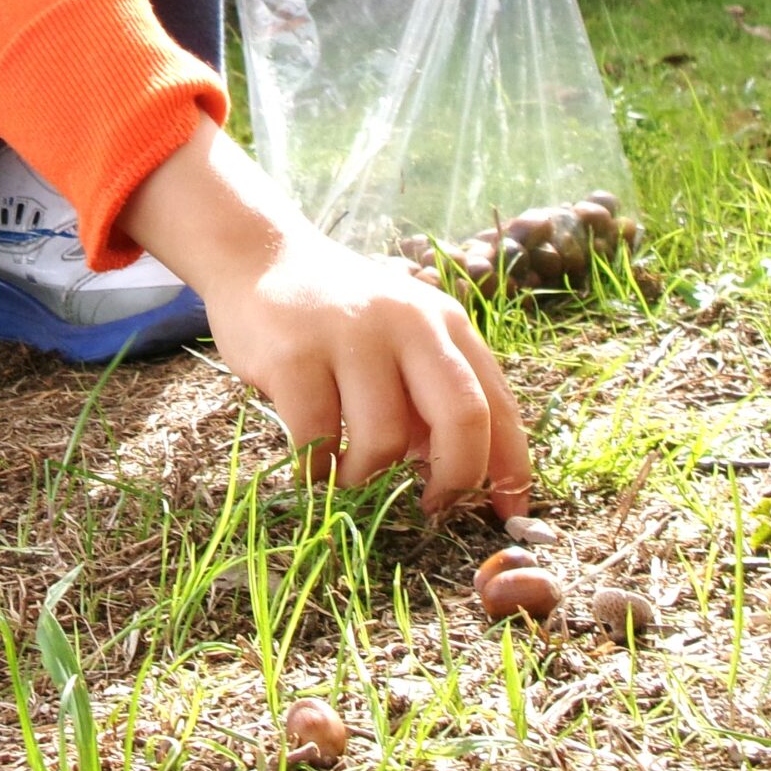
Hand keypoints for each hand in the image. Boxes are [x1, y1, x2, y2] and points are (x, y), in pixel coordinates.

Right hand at [121, 120, 532, 515]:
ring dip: (366, 478)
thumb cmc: (338, 315)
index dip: (510, 468)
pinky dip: (317, 471)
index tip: (505, 513)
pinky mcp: (294, 355)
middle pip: (461, 417)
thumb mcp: (401, 338)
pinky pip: (318, 439)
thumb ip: (432, 393)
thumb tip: (454, 475)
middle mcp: (408, 323)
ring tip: (346, 475)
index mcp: (445, 323)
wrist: (260, 257)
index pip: (497, 404)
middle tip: (431, 508)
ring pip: (386, 440)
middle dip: (455, 480)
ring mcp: (350, 336)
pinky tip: (311, 466)